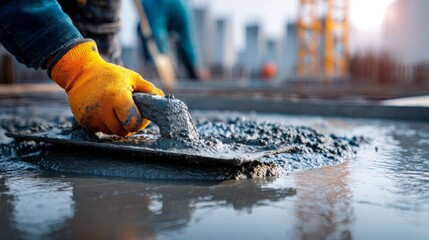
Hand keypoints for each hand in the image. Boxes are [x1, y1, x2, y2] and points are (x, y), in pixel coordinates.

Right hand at [49, 40, 163, 135]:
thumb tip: (163, 99)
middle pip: (123, 131)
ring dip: (116, 125)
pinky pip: (100, 131)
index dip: (140, 122)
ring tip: (115, 110)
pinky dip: (105, 124)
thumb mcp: (132, 78)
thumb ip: (148, 90)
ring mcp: (91, 116)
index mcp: (116, 96)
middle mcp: (102, 108)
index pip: (133, 123)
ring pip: (112, 133)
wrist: (80, 73)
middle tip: (128, 113)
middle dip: (129, 125)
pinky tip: (104, 112)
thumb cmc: (110, 75)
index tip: (139, 114)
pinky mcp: (83, 122)